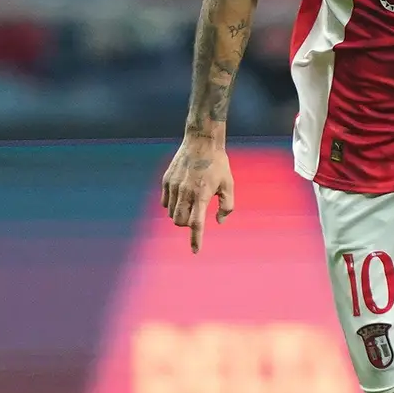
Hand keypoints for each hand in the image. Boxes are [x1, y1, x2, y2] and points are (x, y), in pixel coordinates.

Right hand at [162, 136, 235, 253]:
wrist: (202, 141)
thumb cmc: (218, 164)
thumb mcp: (229, 184)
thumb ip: (226, 206)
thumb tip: (218, 222)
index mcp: (202, 195)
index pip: (196, 224)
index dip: (196, 239)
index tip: (195, 251)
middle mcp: (185, 192)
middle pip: (179, 222)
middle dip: (186, 224)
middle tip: (194, 215)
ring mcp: (173, 186)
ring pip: (171, 213)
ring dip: (179, 215)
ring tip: (189, 203)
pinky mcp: (166, 180)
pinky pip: (164, 202)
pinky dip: (170, 205)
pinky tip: (180, 197)